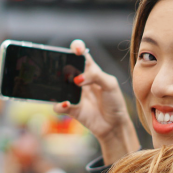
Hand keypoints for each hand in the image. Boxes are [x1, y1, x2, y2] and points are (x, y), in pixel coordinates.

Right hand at [54, 40, 139, 164]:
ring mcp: (73, 94)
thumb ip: (96, 76)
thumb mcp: (110, 84)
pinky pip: (58, 105)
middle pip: (65, 67)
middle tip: (67, 69)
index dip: (76, 48)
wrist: (114, 125)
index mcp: (90, 70)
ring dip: (58, 84)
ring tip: (67, 84)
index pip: (80, 55)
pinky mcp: (70, 108)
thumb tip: (78, 79)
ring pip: (58, 85)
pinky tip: (67, 104)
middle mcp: (79, 80)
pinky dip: (60, 105)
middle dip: (62, 64)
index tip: (76, 49)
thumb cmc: (114, 102)